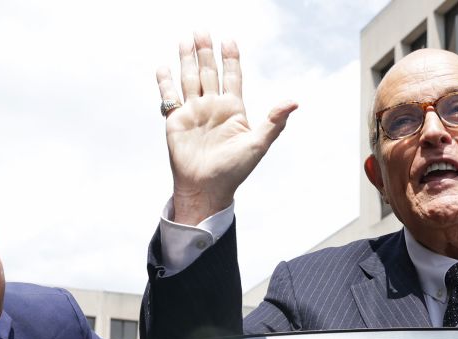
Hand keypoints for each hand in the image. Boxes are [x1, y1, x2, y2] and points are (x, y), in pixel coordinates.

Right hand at [157, 32, 296, 224]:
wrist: (206, 189)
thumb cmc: (234, 171)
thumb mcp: (258, 145)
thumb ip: (274, 121)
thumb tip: (294, 102)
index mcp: (233, 109)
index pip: (233, 76)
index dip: (231, 58)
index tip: (229, 40)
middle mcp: (213, 107)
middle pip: (209, 72)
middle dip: (206, 51)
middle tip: (202, 30)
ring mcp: (194, 112)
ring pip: (190, 78)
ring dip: (187, 59)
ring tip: (185, 40)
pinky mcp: (176, 121)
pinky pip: (170, 97)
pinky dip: (165, 82)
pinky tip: (163, 67)